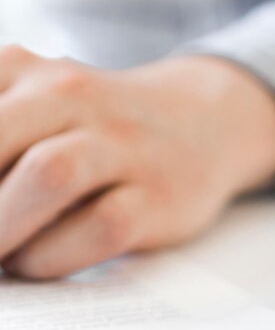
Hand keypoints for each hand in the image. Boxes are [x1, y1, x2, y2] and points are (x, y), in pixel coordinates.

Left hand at [0, 45, 274, 277]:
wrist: (200, 124)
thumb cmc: (99, 126)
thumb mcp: (30, 102)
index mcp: (23, 67)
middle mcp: (74, 95)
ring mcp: (123, 145)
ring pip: (49, 175)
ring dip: (1, 229)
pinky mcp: (158, 196)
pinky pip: (101, 226)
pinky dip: (53, 256)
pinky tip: (36, 261)